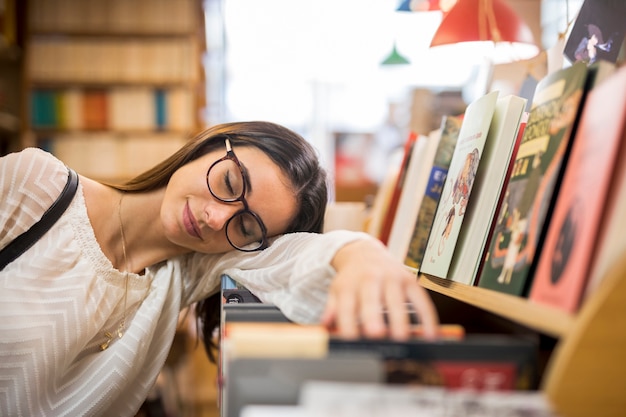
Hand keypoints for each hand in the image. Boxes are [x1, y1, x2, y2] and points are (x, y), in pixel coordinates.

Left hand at [322, 238, 438, 340]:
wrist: (365, 252)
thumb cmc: (351, 279)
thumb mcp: (337, 291)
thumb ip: (332, 309)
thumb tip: (325, 326)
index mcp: (349, 284)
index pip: (346, 305)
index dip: (347, 323)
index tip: (350, 340)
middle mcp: (370, 278)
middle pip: (371, 299)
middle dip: (373, 316)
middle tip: (376, 334)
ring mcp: (392, 277)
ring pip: (397, 299)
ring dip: (400, 319)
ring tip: (403, 339)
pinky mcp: (410, 279)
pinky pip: (421, 300)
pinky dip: (427, 318)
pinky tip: (431, 335)